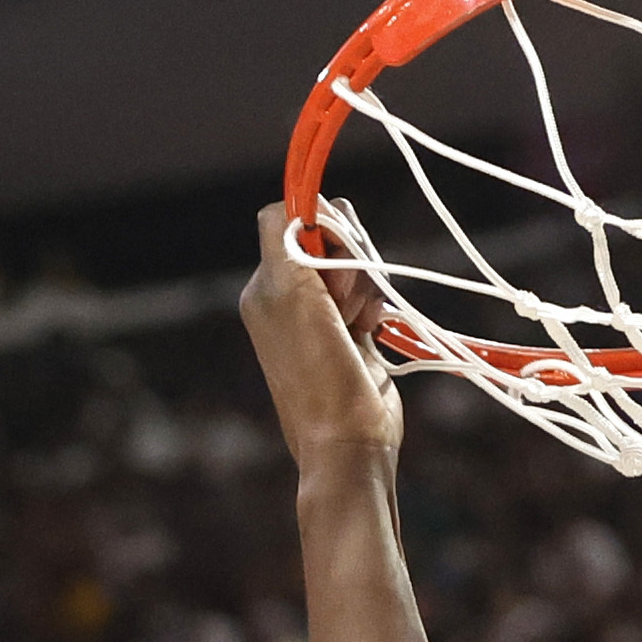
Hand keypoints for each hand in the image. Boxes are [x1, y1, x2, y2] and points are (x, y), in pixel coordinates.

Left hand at [246, 208, 405, 489]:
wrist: (348, 441)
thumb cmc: (317, 372)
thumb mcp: (290, 293)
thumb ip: (287, 237)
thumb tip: (300, 201)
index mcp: (266, 283)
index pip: (289, 215)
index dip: (318, 226)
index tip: (330, 258)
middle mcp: (289, 292)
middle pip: (329, 234)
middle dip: (349, 258)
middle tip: (343, 303)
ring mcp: (322, 311)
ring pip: (356, 260)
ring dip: (364, 286)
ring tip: (359, 323)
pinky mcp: (352, 328)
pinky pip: (370, 290)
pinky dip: (375, 304)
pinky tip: (370, 331)